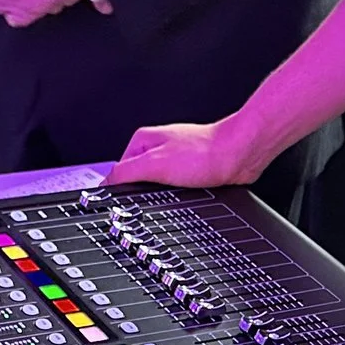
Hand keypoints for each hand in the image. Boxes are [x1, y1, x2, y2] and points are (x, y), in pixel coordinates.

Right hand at [110, 117, 264, 188]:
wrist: (239, 155)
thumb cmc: (204, 154)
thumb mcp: (154, 164)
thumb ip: (126, 173)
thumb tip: (106, 184)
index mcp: (142, 141)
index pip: (119, 170)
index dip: (122, 189)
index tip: (125, 202)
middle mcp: (158, 148)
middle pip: (138, 180)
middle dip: (146, 193)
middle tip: (158, 197)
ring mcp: (174, 160)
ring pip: (159, 187)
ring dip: (166, 195)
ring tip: (178, 192)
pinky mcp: (190, 172)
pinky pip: (177, 190)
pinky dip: (181, 196)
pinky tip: (188, 195)